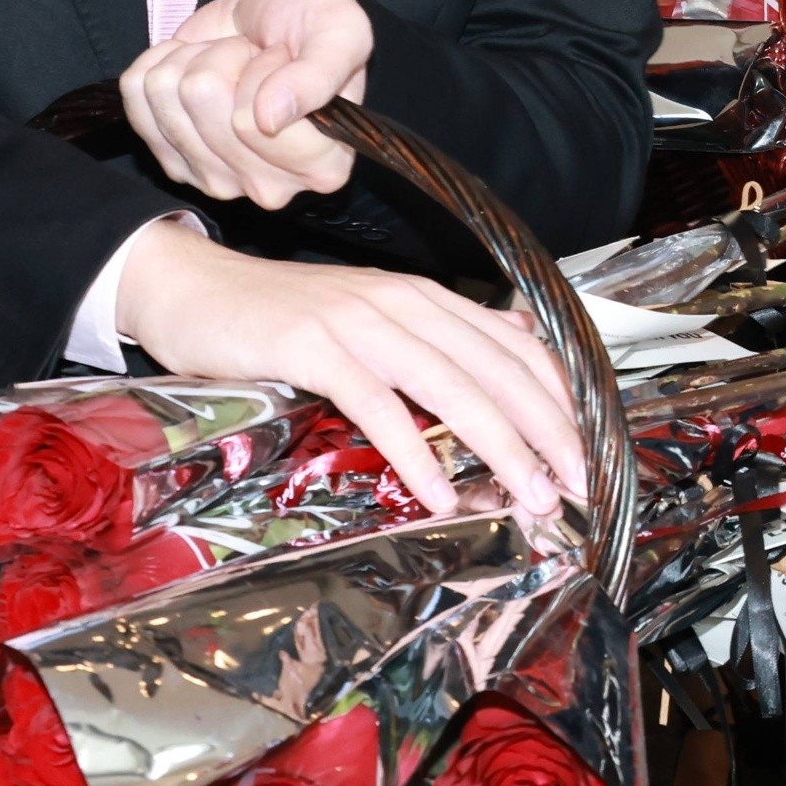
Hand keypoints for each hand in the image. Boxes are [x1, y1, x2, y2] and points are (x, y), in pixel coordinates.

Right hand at [115, 224, 581, 520]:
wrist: (196, 289)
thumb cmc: (285, 318)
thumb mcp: (375, 317)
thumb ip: (442, 334)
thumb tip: (517, 346)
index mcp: (428, 299)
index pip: (518, 348)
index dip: (560, 400)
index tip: (589, 450)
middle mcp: (407, 304)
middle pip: (498, 371)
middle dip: (548, 432)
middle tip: (579, 485)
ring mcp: (362, 323)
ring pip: (453, 387)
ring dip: (500, 447)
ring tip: (531, 496)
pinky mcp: (315, 348)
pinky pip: (378, 406)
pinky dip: (413, 452)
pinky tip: (437, 492)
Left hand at [121, 0, 371, 209]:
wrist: (278, 17)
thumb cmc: (316, 24)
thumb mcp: (342, 32)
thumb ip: (320, 75)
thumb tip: (270, 118)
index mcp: (323, 168)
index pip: (252, 121)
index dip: (263, 72)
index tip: (284, 60)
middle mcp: (269, 187)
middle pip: (202, 102)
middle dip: (227, 59)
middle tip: (256, 60)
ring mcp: (214, 178)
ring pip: (166, 93)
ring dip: (198, 58)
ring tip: (232, 62)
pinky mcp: (171, 159)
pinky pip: (136, 91)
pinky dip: (165, 59)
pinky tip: (200, 64)